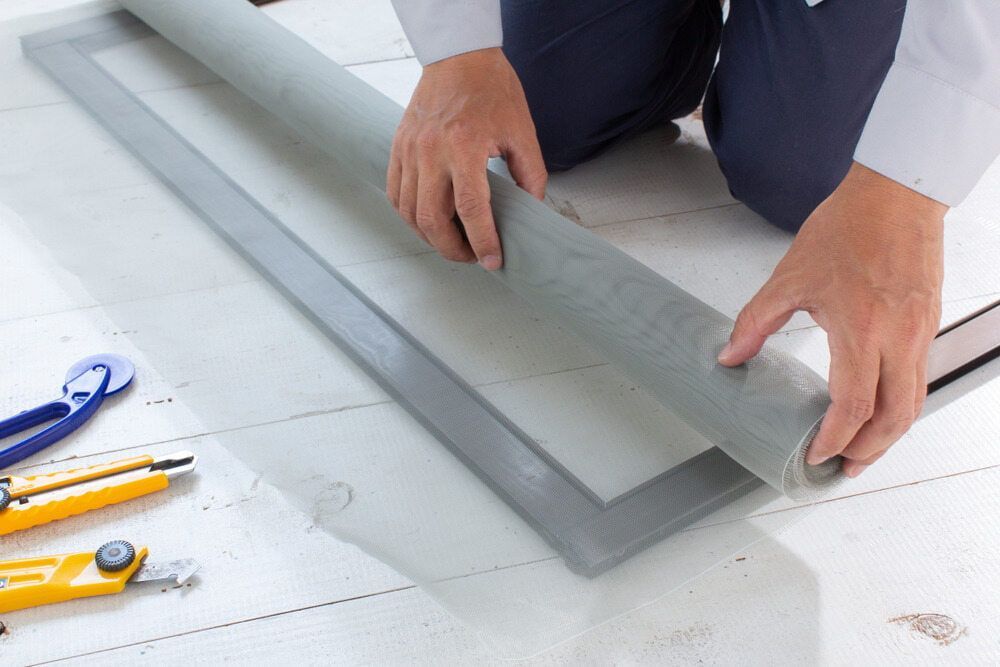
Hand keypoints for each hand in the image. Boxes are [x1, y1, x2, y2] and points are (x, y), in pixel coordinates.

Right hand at [387, 48, 546, 269]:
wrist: (459, 56)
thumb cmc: (492, 89)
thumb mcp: (522, 132)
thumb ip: (531, 176)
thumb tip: (532, 211)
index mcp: (465, 145)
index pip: (471, 209)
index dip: (483, 242)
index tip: (493, 261)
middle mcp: (431, 150)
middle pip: (432, 220)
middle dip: (454, 250)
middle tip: (473, 256)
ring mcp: (410, 150)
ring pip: (410, 213)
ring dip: (431, 238)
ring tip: (454, 243)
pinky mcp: (398, 148)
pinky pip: (396, 195)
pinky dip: (411, 217)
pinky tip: (430, 223)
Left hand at [718, 162, 947, 477]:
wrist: (897, 195)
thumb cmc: (848, 228)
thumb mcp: (790, 277)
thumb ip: (756, 322)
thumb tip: (729, 356)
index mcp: (862, 328)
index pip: (854, 403)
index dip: (835, 437)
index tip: (816, 454)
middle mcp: (899, 337)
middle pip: (894, 416)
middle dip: (868, 450)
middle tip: (844, 468)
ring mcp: (920, 332)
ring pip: (913, 401)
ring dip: (888, 434)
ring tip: (861, 451)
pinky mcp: (929, 324)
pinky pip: (919, 378)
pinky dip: (900, 405)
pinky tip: (879, 410)